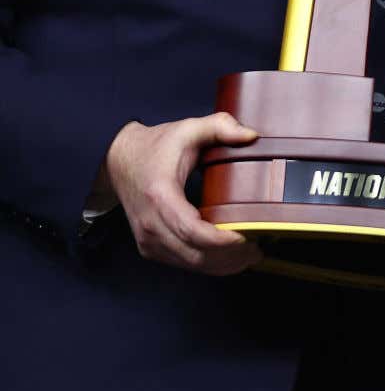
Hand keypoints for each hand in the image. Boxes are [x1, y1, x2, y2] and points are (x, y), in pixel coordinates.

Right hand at [102, 113, 263, 275]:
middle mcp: (150, 224)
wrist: (118, 160)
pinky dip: (208, 264)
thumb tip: (252, 135)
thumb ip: (220, 126)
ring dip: (222, 265)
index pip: (192, 231)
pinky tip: (230, 258)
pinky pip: (182, 263)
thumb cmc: (154, 147)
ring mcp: (148, 239)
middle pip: (194, 254)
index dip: (222, 240)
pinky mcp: (150, 247)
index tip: (248, 236)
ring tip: (251, 254)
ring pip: (189, 264)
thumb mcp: (188, 129)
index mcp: (160, 196)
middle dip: (230, 256)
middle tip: (259, 248)